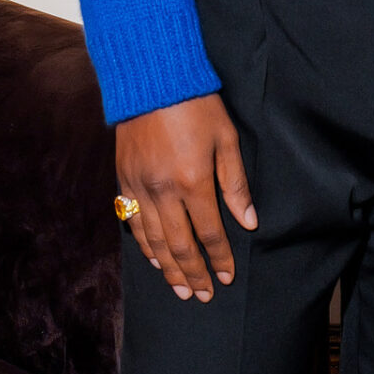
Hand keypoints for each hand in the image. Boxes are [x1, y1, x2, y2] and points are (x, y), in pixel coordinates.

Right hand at [117, 94, 256, 301]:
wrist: (151, 77)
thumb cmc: (196, 104)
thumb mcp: (226, 140)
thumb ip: (236, 185)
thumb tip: (249, 222)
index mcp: (193, 181)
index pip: (210, 232)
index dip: (219, 258)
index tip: (226, 277)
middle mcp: (163, 190)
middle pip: (180, 245)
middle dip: (193, 274)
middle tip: (202, 296)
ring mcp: (140, 185)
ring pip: (154, 239)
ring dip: (168, 268)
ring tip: (180, 289)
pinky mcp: (124, 177)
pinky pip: (132, 220)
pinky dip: (144, 244)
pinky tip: (154, 258)